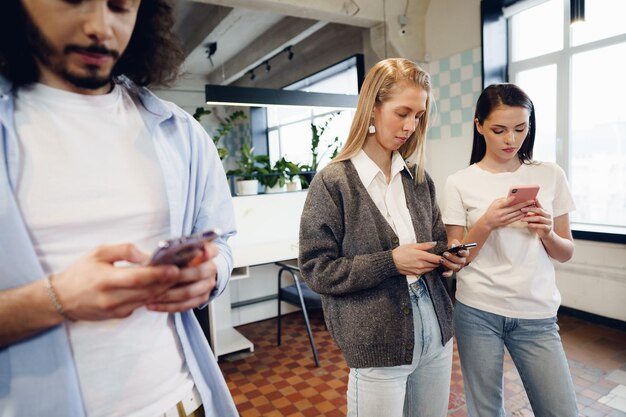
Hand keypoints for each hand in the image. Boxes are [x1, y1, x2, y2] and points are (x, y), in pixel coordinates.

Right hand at [53, 244, 180, 320]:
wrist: (62, 299)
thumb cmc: (81, 272)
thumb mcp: (98, 253)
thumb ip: (124, 251)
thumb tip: (147, 256)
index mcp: (105, 280)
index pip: (136, 279)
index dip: (157, 274)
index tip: (174, 269)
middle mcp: (111, 299)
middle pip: (146, 291)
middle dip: (167, 282)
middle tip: (184, 271)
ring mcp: (116, 310)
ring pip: (147, 300)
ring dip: (164, 289)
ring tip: (177, 277)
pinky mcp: (119, 316)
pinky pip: (141, 305)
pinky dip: (153, 296)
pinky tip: (162, 286)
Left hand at [146, 242, 219, 311]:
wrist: (191, 271)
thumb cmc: (179, 259)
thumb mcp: (176, 251)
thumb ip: (171, 253)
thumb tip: (149, 259)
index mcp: (208, 252)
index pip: (211, 250)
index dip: (205, 251)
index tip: (198, 251)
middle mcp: (211, 269)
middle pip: (198, 273)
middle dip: (175, 277)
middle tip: (157, 279)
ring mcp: (207, 285)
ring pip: (189, 292)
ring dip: (167, 295)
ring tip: (148, 295)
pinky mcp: (201, 299)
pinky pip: (185, 306)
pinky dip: (167, 306)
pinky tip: (152, 304)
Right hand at [392, 241, 440, 275]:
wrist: (392, 262)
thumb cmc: (401, 252)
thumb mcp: (412, 245)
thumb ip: (425, 245)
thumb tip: (434, 243)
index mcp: (421, 256)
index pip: (436, 259)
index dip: (442, 257)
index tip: (444, 255)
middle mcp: (421, 264)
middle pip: (436, 265)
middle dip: (439, 261)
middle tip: (440, 257)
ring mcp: (419, 270)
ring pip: (431, 269)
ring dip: (434, 265)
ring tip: (434, 260)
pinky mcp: (416, 273)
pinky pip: (426, 271)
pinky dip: (428, 268)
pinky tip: (427, 264)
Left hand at [438, 239, 468, 277]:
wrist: (447, 249)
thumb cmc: (451, 246)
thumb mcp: (453, 242)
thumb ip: (454, 243)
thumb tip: (453, 245)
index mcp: (464, 253)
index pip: (466, 253)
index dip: (463, 253)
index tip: (459, 251)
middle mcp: (462, 260)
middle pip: (460, 261)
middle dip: (452, 257)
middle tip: (445, 254)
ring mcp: (457, 266)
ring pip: (455, 267)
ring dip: (448, 263)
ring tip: (441, 259)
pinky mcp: (451, 270)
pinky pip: (450, 273)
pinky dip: (447, 274)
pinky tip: (443, 273)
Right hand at [480, 196, 534, 229]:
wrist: (488, 222)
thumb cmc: (492, 210)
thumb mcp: (494, 203)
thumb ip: (503, 200)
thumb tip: (513, 198)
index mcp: (497, 207)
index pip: (505, 203)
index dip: (510, 199)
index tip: (516, 196)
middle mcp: (501, 213)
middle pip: (515, 208)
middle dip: (524, 204)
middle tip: (532, 200)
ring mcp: (505, 219)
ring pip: (518, 213)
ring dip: (525, 209)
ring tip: (532, 206)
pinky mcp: (508, 222)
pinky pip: (517, 218)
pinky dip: (523, 215)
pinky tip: (527, 211)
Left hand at [520, 199, 552, 237]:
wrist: (546, 234)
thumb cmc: (539, 224)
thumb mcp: (535, 218)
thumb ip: (531, 213)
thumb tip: (522, 208)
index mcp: (545, 211)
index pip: (540, 205)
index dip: (536, 202)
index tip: (530, 199)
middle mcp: (548, 215)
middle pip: (539, 210)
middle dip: (529, 209)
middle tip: (521, 210)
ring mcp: (549, 221)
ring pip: (539, 218)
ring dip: (529, 218)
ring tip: (522, 219)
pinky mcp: (548, 228)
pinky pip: (541, 226)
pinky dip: (534, 225)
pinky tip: (528, 225)